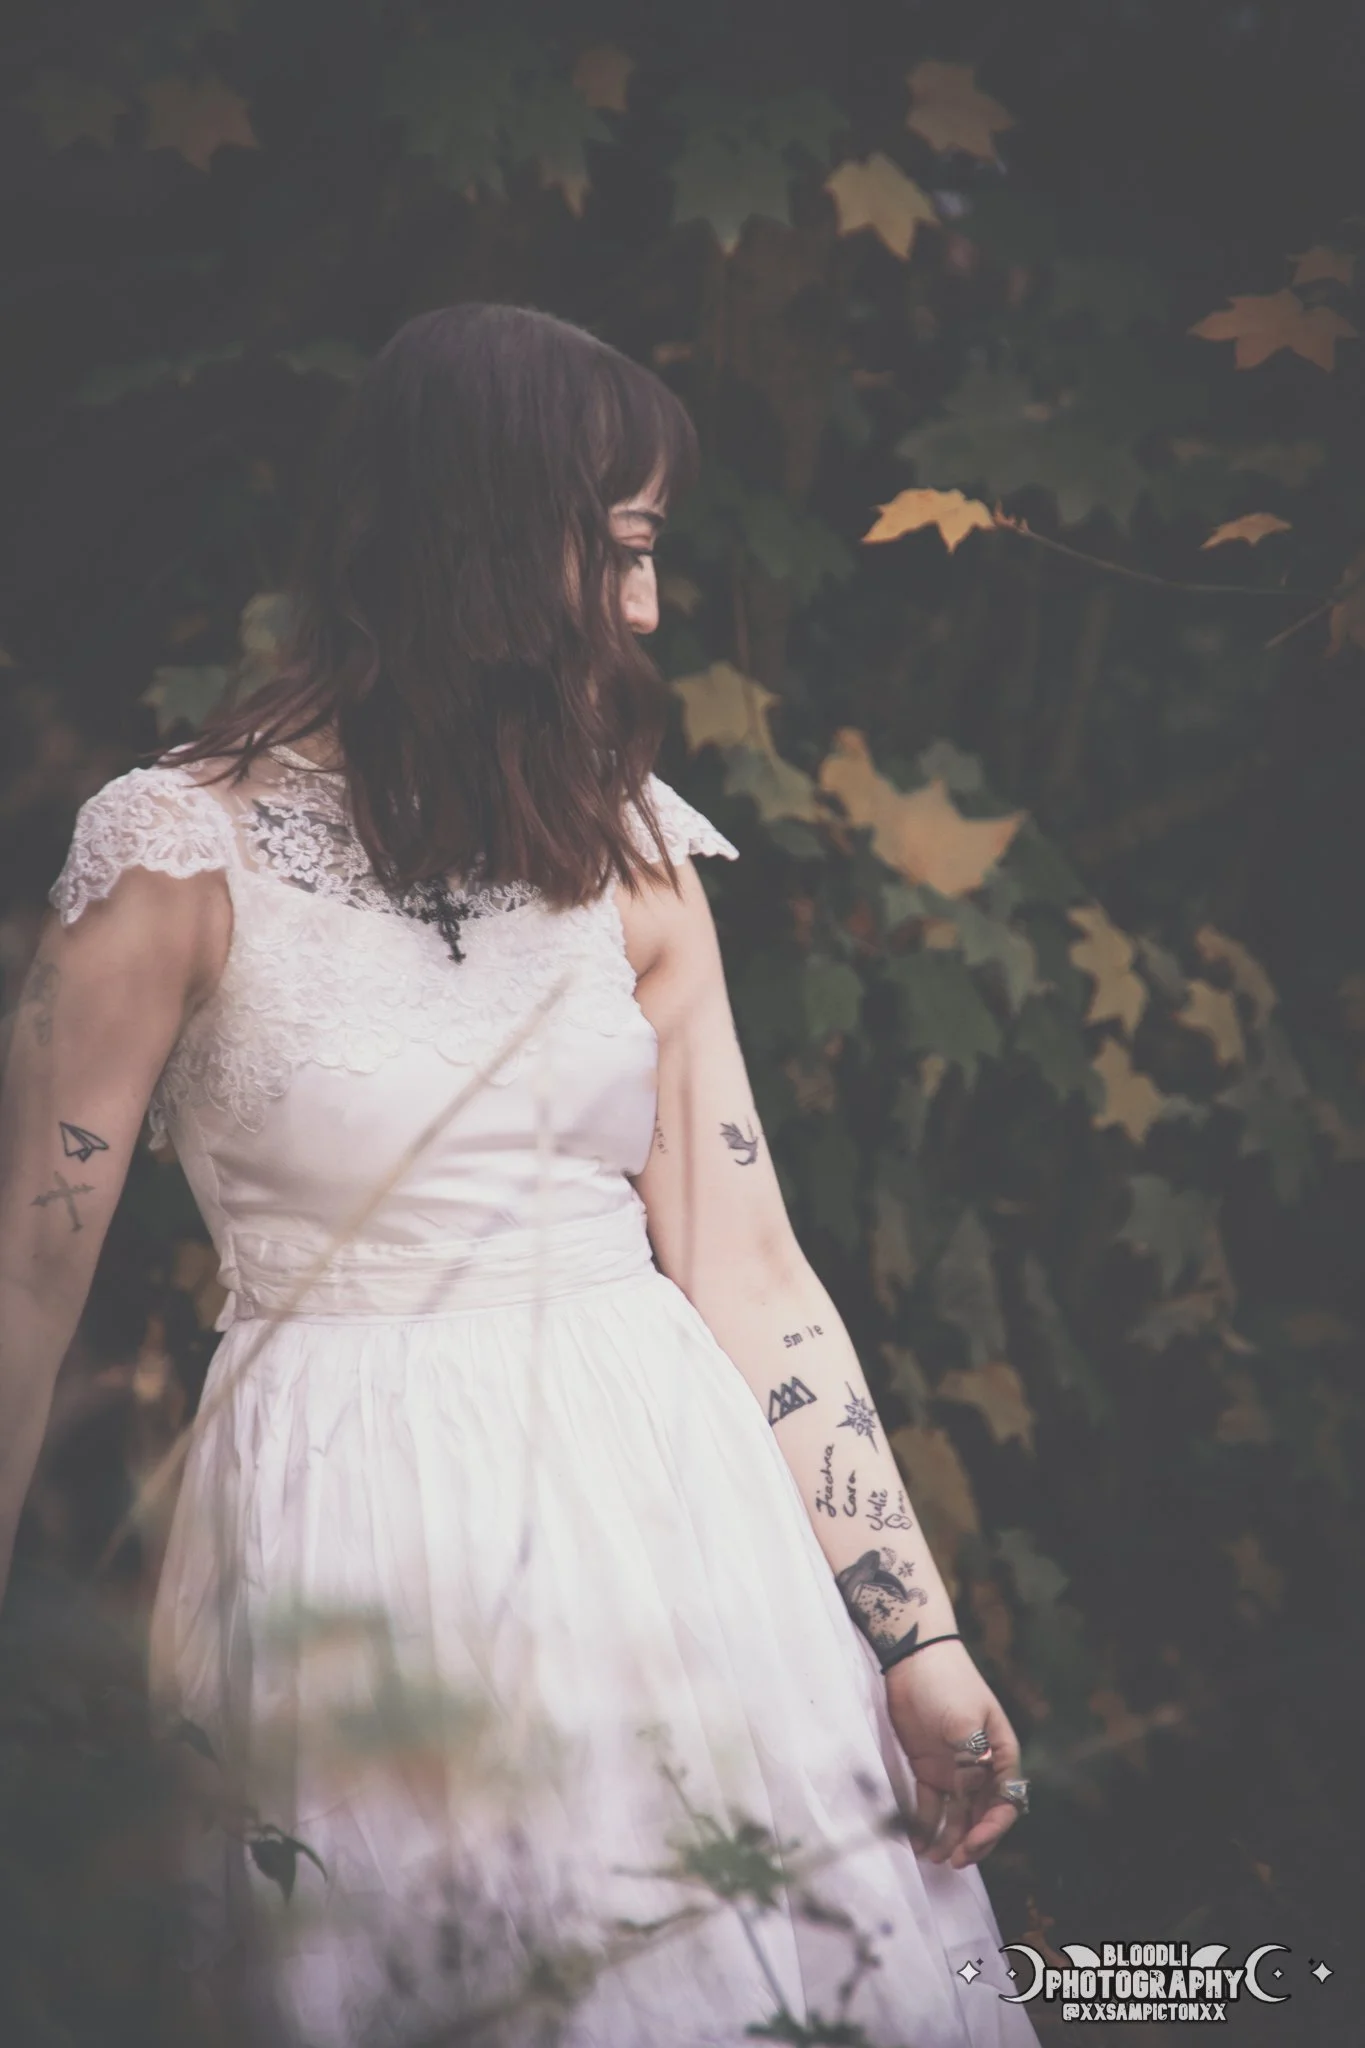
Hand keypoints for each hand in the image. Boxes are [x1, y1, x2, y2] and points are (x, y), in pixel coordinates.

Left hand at [883, 1639, 1023, 1869]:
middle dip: (971, 1841)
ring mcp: (954, 1770)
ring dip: (949, 1839)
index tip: (973, 1843)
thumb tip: (971, 1795)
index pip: (1005, 1801)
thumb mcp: (963, 1721)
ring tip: (934, 1860)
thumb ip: (969, 1761)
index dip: (992, 1827)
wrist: (913, 1658)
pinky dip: (926, 1824)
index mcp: (1000, 1755)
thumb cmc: (948, 1685)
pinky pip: (930, 1805)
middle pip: (982, 1815)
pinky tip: (918, 1843)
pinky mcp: (928, 1769)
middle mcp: (981, 1768)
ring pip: (957, 1815)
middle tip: (954, 1862)